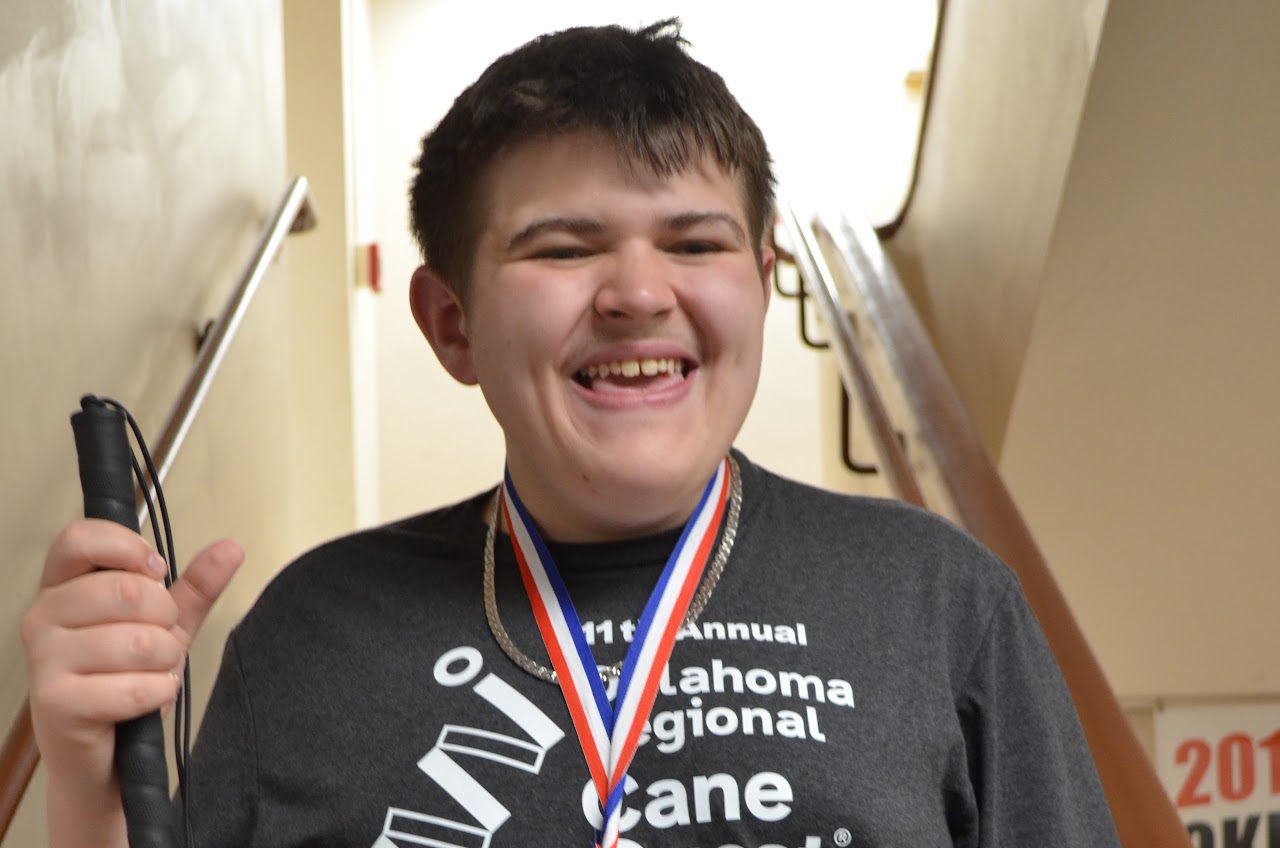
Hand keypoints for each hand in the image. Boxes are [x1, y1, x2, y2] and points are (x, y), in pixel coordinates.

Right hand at [21, 519, 242, 844]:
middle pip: (126, 591)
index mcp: (63, 588)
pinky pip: (135, 686)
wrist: (104, 756)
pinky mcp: (55, 702)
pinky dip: (158, 693)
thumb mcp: (166, 625)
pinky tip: (146, 698)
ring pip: (139, 641)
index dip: (128, 548)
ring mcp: (43, 661)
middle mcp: (43, 618)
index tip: (157, 572)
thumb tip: (231, 548)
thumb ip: (195, 586)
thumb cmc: (124, 681)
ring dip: (165, 663)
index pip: (79, 538)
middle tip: (159, 642)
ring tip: (151, 674)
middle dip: (166, 620)